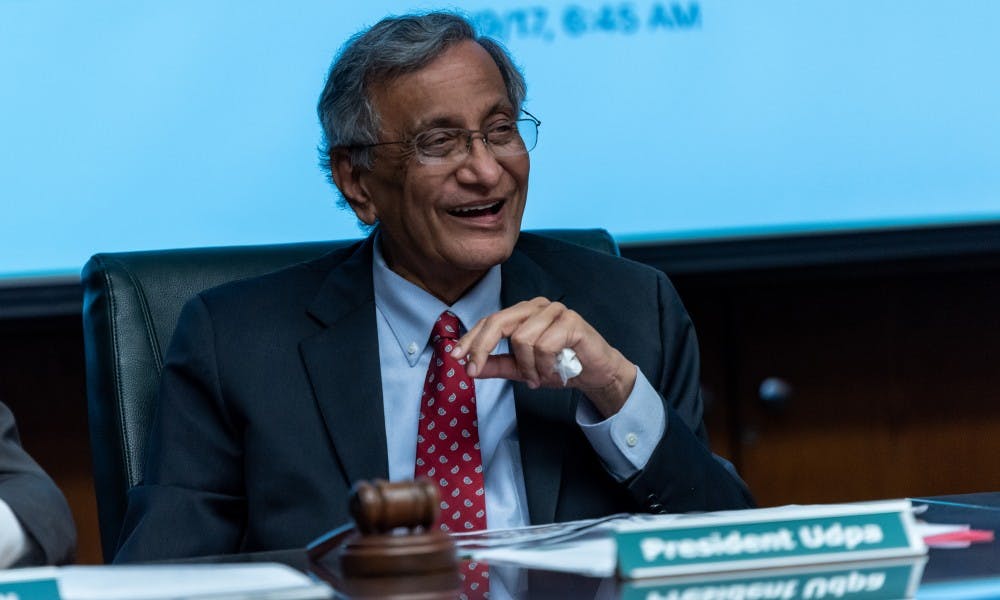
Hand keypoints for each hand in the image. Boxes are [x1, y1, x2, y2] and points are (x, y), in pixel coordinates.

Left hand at [450, 297, 636, 417]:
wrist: (596, 374)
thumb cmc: (560, 366)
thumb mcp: (522, 369)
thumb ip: (497, 365)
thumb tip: (469, 366)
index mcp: (523, 312)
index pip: (490, 320)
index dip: (471, 339)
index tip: (455, 358)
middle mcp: (537, 306)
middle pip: (499, 322)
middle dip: (482, 348)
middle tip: (475, 372)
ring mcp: (555, 310)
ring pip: (522, 338)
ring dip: (527, 367)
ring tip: (538, 378)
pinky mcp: (571, 321)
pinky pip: (544, 345)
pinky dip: (544, 366)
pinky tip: (552, 372)